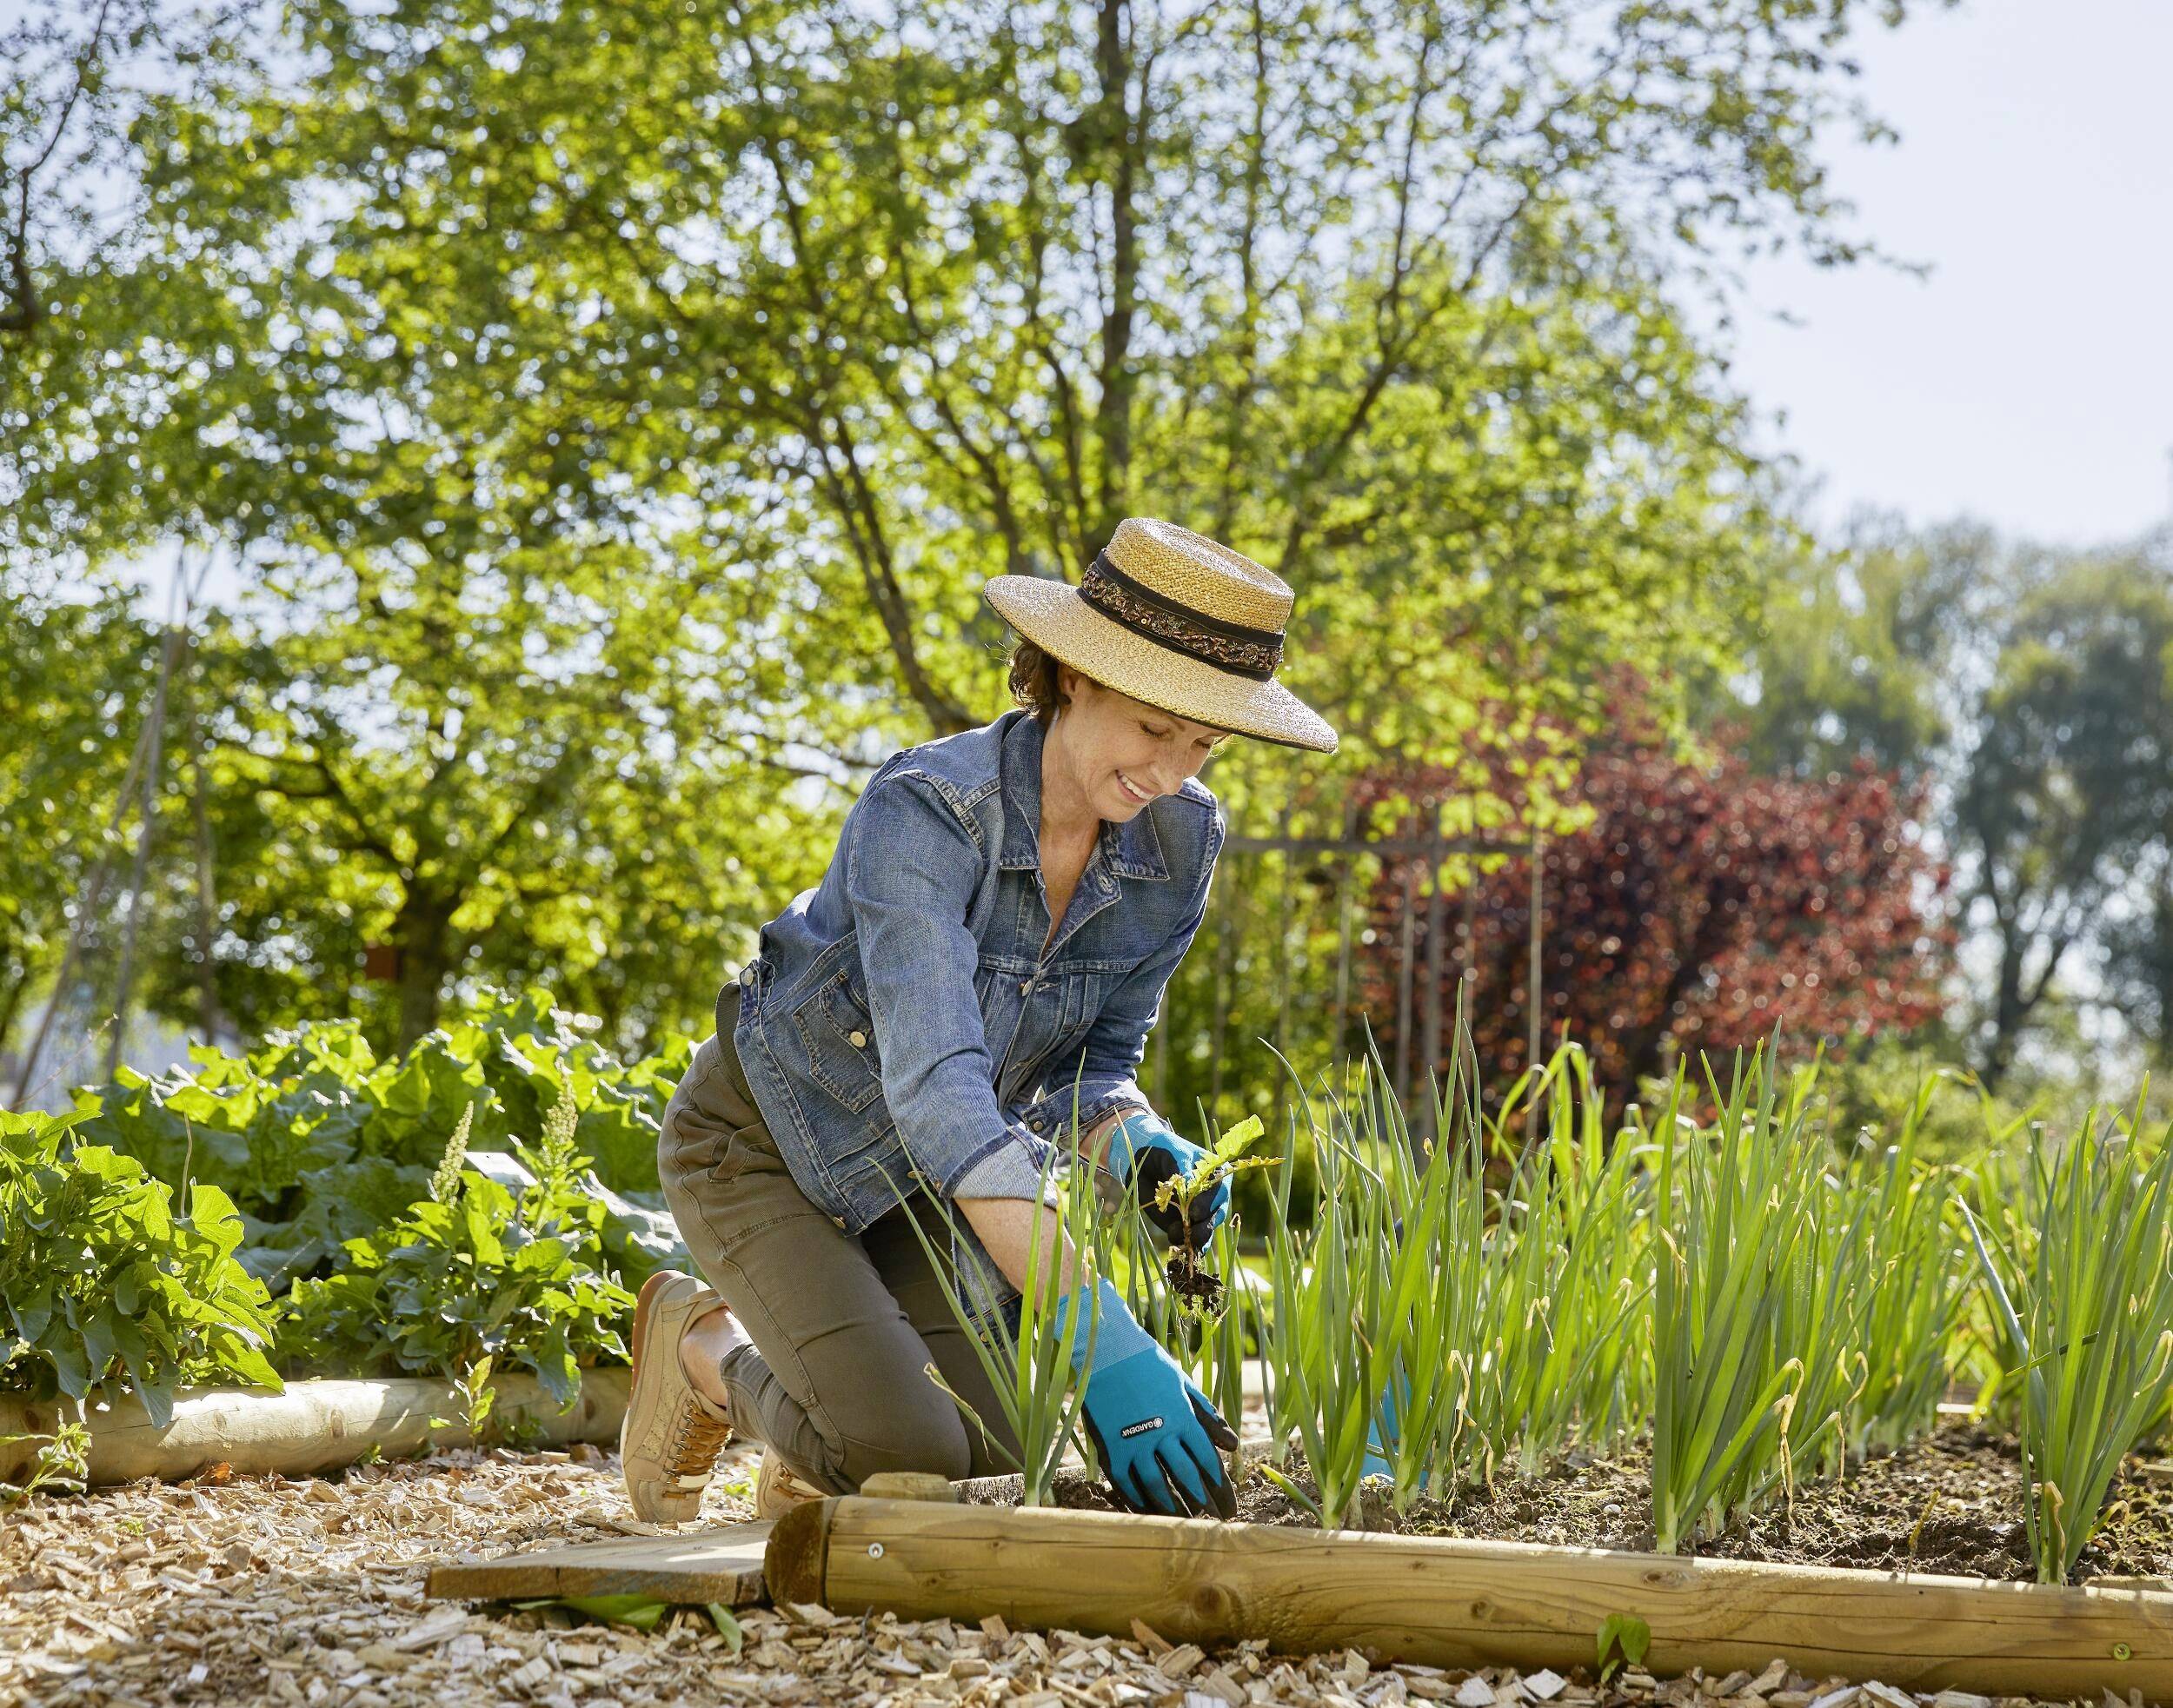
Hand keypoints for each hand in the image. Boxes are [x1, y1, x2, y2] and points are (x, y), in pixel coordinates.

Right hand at [1055, 1278, 1238, 1518]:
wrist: (1106, 1352)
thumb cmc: (1148, 1365)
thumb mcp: (1183, 1384)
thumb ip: (1208, 1416)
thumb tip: (1232, 1444)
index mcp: (1182, 1417)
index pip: (1206, 1459)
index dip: (1219, 1485)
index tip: (1227, 1503)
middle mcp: (1161, 1434)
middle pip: (1186, 1476)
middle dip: (1202, 1501)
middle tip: (1212, 1521)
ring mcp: (1134, 1443)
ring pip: (1157, 1486)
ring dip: (1173, 1507)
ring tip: (1184, 1522)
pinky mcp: (1111, 1448)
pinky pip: (1126, 1483)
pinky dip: (1139, 1500)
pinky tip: (1149, 1511)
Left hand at [1100, 1111, 1229, 1247]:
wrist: (1143, 1160)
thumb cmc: (1163, 1150)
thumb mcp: (1173, 1154)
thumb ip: (1182, 1170)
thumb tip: (1189, 1188)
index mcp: (1216, 1173)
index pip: (1219, 1190)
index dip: (1208, 1203)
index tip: (1194, 1212)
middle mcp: (1213, 1195)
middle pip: (1217, 1213)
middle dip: (1206, 1225)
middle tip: (1192, 1233)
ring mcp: (1201, 1211)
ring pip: (1207, 1228)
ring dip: (1198, 1238)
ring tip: (1185, 1242)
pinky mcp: (1186, 1223)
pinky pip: (1192, 1237)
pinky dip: (1189, 1245)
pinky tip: (1184, 1250)